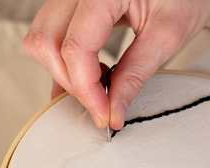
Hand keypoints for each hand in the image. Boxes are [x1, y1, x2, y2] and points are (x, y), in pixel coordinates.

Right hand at [23, 0, 209, 129]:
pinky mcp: (71, 2)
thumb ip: (136, 74)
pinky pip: (51, 31)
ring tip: (100, 82)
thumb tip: (113, 111)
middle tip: (103, 103)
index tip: (104, 115)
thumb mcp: (168, 35)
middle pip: (47, 43)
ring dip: (63, 71)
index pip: (75, 48)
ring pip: (41, 38)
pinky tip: (92, 70)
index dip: (86, 90)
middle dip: (71, 83)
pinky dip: (64, 59)